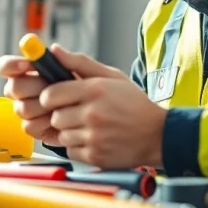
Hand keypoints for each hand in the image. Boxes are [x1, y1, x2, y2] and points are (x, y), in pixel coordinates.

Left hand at [0, 44, 126, 144]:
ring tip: (90, 127)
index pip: (51, 94)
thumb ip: (80, 63)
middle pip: (55, 117)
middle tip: (79, 113)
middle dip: (63, 115)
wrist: (157, 134)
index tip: (58, 99)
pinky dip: (79, 147)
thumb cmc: (134, 104)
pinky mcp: (95, 156)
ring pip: (62, 135)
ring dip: (71, 132)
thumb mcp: (112, 76)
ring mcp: (94, 137)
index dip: (51, 97)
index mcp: (95, 90)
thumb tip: (53, 51)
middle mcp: (93, 113)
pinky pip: (71, 151)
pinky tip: (95, 140)